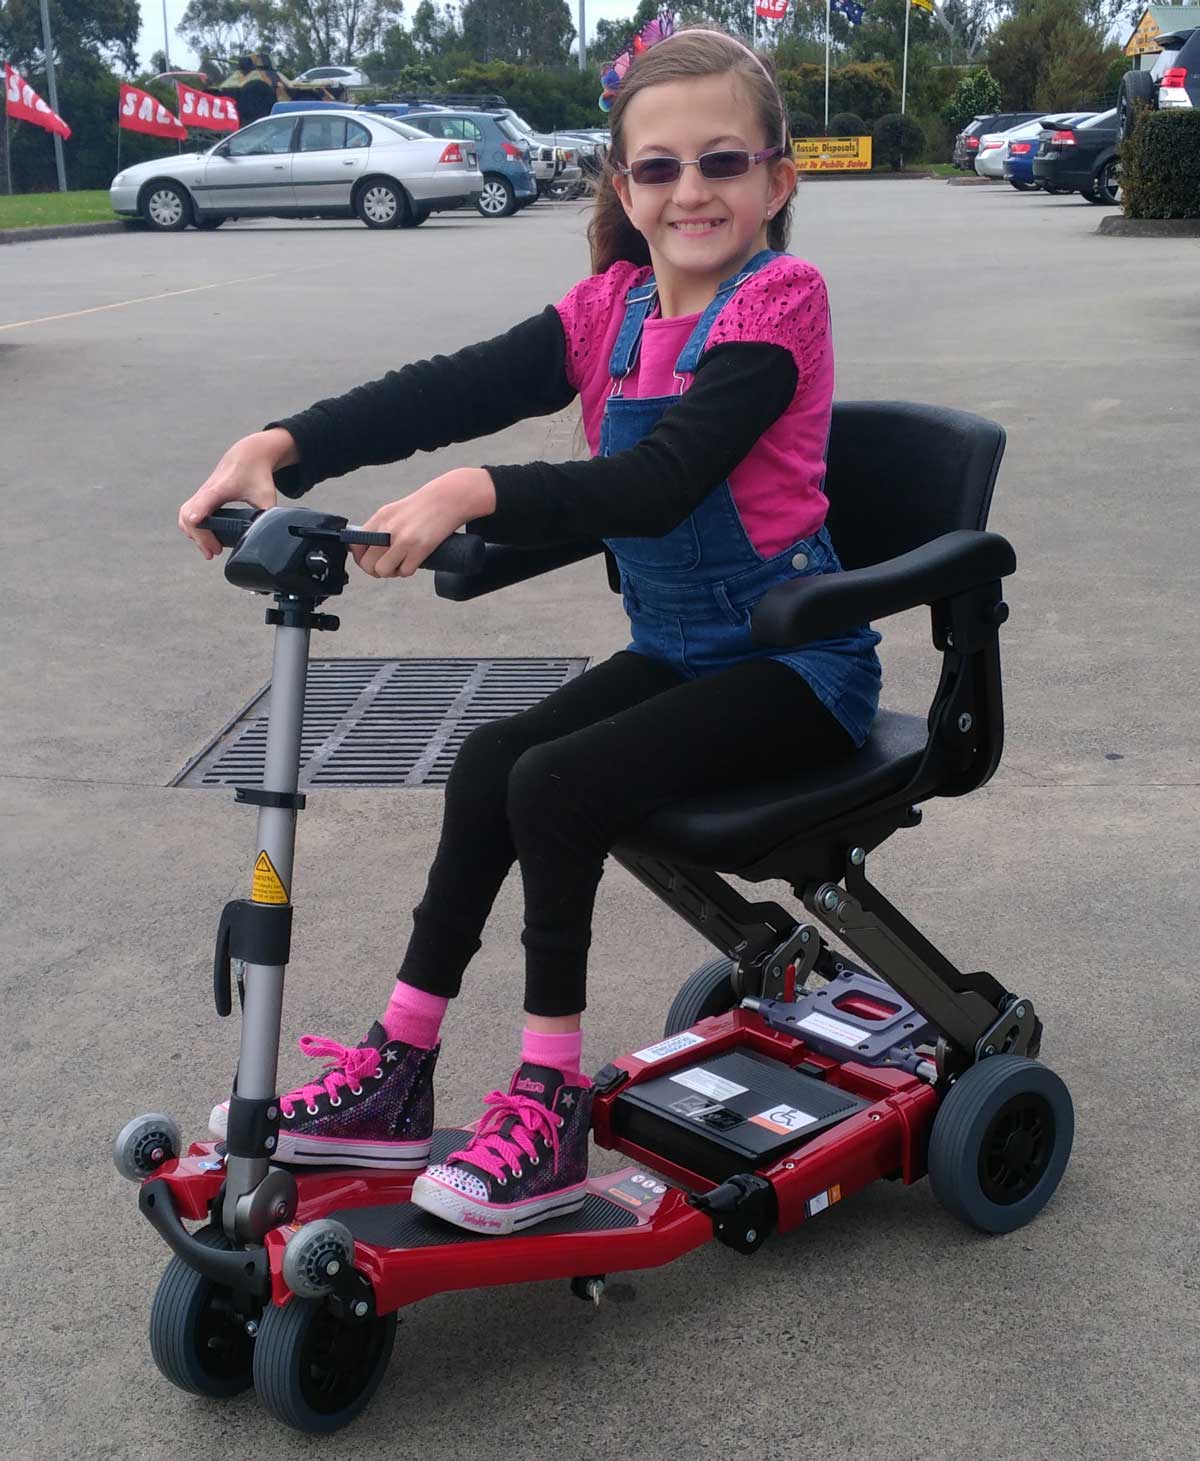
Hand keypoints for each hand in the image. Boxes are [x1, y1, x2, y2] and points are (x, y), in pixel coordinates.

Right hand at [178, 428, 296, 558]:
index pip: (202, 504)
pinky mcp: (202, 497)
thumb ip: (268, 515)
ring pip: (185, 516)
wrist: (248, 455)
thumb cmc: (256, 474)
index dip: (197, 516)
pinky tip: (204, 539)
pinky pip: (188, 513)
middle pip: (188, 515)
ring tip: (210, 551)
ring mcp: (202, 494)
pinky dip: (192, 527)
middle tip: (214, 553)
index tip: (196, 526)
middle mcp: (206, 492)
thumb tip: (271, 533)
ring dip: (193, 534)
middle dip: (198, 537)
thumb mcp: (267, 495)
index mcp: (220, 489)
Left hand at [354, 468, 494, 578]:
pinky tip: (413, 562)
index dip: (361, 558)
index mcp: (380, 518)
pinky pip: (405, 571)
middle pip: (367, 563)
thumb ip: (379, 528)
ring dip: (391, 572)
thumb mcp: (394, 512)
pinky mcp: (420, 548)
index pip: (356, 545)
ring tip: (400, 564)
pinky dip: (407, 571)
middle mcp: (388, 529)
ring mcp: (403, 539)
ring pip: (383, 570)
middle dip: (375, 570)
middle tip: (387, 566)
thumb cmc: (423, 507)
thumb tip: (366, 548)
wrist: (448, 499)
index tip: (370, 560)